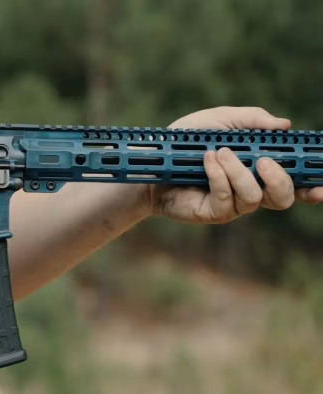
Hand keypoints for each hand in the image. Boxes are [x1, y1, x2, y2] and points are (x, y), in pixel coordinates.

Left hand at [150, 106, 322, 223]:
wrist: (152, 160)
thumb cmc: (186, 142)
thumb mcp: (218, 121)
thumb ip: (251, 120)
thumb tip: (284, 125)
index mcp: (258, 169)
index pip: (294, 181)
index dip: (312, 186)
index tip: (321, 185)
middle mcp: (250, 189)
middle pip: (283, 197)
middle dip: (280, 179)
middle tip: (264, 161)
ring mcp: (232, 204)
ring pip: (255, 197)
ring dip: (240, 172)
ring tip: (220, 152)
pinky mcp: (212, 212)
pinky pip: (227, 198)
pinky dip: (219, 176)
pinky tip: (207, 161)